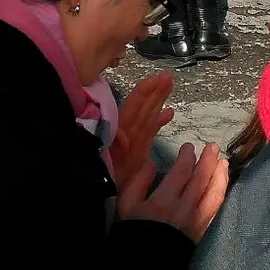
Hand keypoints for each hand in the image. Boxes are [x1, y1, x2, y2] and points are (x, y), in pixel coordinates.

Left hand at [110, 72, 174, 195]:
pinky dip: (159, 121)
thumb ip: (112, 150)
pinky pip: (150, 131)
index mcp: (121, 131)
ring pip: (147, 115)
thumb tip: (123, 138)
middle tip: (169, 77)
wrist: (100, 193)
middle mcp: (129, 132)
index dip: (146, 90)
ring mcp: (134, 140)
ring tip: (169, 86)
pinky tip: (169, 113)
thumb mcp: (105, 161)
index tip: (159, 77)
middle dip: (155, 91)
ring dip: (158, 101)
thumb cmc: (104, 176)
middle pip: (143, 107)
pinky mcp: (138, 151)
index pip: (135, 104)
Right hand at [117, 141, 228, 242]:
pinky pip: (216, 208)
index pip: (182, 171)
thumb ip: (139, 181)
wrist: (144, 264)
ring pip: (214, 194)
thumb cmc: (133, 232)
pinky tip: (222, 186)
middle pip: (201, 179)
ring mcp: (196, 220)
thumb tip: (151, 162)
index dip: (188, 156)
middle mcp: (184, 208)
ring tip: (224, 163)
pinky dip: (221, 194)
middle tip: (213, 147)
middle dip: (209, 161)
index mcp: (164, 200)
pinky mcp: (202, 230)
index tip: (189, 146)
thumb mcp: (126, 204)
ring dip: (220, 176)